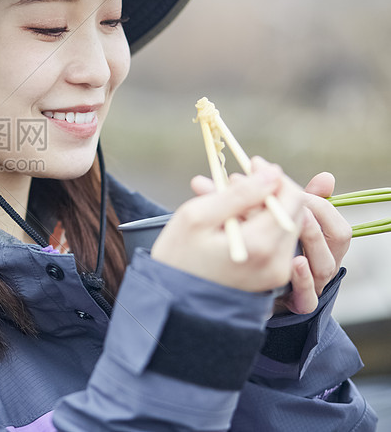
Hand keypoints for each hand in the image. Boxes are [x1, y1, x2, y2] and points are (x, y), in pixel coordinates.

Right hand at [151, 157, 303, 292]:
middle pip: (294, 212)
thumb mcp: (197, 217)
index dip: (274, 177)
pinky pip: (278, 243)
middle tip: (238, 181)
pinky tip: (236, 222)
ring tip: (231, 202)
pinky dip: (263, 225)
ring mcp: (277, 274)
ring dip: (266, 207)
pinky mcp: (273, 279)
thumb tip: (271, 174)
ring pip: (286, 226)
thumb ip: (238, 194)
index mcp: (260, 246)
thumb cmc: (177, 257)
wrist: (172, 302)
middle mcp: (277, 263)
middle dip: (271, 191)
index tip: (252, 164)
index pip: (291, 199)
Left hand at [273, 172, 351, 314]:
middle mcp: (323, 259)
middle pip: (337, 237)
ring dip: (311, 239)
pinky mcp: (298, 303)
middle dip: (312, 212)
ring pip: (326, 264)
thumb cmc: (259, 243)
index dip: (313, 197)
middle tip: (287, 198)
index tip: (279, 179)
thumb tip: (327, 177)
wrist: (238, 286)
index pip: (331, 214)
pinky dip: (303, 280)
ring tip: (297, 219)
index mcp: (321, 238)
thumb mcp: (271, 219)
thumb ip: (292, 199)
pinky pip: (309, 296)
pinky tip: (295, 262)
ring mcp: (313, 283)